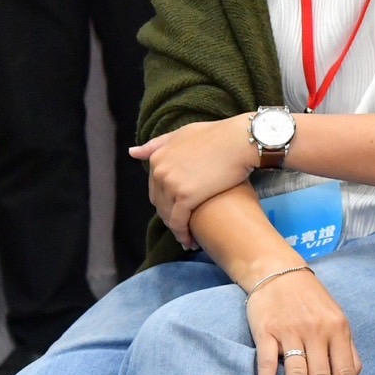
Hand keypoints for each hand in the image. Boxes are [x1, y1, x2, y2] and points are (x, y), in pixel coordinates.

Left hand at [129, 116, 254, 248]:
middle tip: (187, 224)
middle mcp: (159, 171)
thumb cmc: (219, 134)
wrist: (242, 140)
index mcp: (158, 157)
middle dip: (171, 215)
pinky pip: (179, 222)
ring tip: (189, 236)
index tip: (180, 208)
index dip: (168, 200)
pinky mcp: (186, 197)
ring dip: (176, 228)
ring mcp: (171, 184)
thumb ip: (158, 144)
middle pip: (160, 203)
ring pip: (167, 215)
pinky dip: (183, 234)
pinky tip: (192, 241)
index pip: (156, 188)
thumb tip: (132, 152)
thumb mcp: (184, 133)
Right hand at [247, 268, 361, 374]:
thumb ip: (346, 346)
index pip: (346, 372)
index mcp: (339, 329)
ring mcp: (291, 330)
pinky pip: (266, 360)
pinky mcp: (266, 330)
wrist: (278, 271)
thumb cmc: (311, 299)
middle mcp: (317, 331)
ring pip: (296, 373)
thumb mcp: (336, 317)